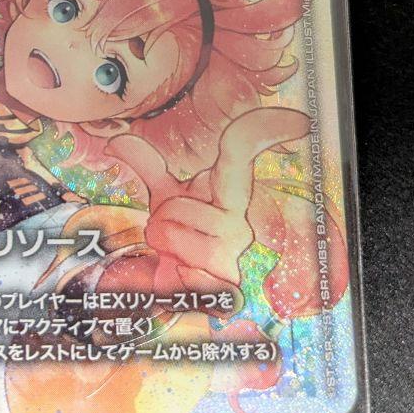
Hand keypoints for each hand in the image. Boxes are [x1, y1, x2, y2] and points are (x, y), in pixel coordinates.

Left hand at [106, 107, 309, 299]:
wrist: (188, 290)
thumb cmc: (183, 239)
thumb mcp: (167, 198)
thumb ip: (147, 166)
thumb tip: (114, 139)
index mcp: (227, 193)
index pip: (241, 152)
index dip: (265, 130)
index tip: (299, 121)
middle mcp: (238, 221)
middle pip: (173, 205)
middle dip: (160, 219)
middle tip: (173, 232)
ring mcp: (236, 254)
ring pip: (169, 236)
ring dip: (161, 247)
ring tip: (178, 256)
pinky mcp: (228, 287)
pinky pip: (177, 272)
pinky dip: (169, 277)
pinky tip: (186, 279)